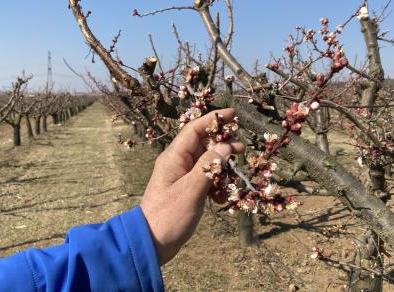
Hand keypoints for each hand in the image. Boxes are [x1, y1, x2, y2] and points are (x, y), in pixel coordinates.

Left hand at [140, 108, 244, 265]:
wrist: (152, 243)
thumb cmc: (168, 216)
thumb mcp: (191, 190)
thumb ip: (209, 166)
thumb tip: (226, 146)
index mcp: (174, 157)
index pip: (194, 129)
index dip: (213, 119)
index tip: (233, 114)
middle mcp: (178, 163)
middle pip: (203, 144)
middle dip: (223, 145)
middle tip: (242, 148)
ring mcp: (182, 177)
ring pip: (207, 162)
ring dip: (221, 168)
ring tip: (235, 174)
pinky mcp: (187, 191)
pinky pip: (205, 179)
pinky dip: (216, 185)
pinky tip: (223, 197)